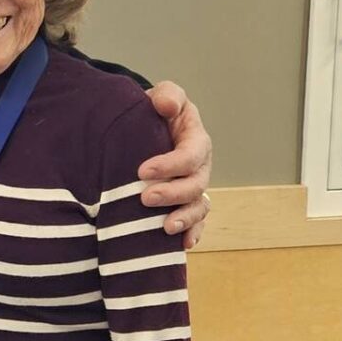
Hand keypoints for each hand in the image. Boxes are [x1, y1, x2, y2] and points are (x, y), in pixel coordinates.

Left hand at [140, 82, 211, 243]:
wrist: (143, 130)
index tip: (142, 170)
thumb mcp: (162, 97)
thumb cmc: (153, 113)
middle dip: (173, 194)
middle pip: (195, 185)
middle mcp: (200, 167)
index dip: (170, 164)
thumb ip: (167, 96)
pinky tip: (182, 245)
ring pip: (198, 207)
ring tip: (165, 227)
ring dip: (185, 219)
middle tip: (144, 198)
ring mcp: (194, 188)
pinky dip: (192, 234)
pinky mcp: (185, 205)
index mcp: (196, 140)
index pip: (191, 155)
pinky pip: (195, 223)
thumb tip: (167, 106)